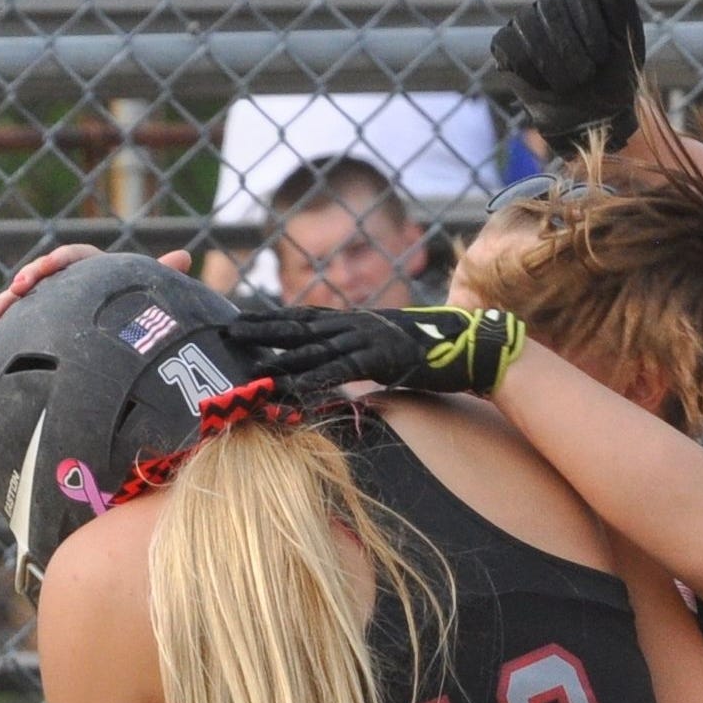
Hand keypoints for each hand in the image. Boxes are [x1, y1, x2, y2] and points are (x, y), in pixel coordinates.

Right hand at [0, 244, 193, 334]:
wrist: (131, 346)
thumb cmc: (145, 313)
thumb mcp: (150, 295)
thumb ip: (161, 275)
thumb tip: (185, 256)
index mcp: (94, 270)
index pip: (74, 257)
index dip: (58, 262)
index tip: (46, 271)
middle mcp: (69, 283)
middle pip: (42, 275)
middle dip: (25, 280)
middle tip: (15, 292)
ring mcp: (50, 302)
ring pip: (23, 297)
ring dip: (4, 304)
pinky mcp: (39, 323)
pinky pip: (16, 320)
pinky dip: (1, 325)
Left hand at [223, 305, 526, 399]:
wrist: (475, 348)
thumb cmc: (439, 353)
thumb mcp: (394, 354)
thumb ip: (368, 362)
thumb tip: (352, 382)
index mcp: (359, 320)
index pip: (306, 317)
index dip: (272, 318)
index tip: (239, 320)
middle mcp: (358, 323)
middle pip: (300, 325)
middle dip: (262, 329)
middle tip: (226, 333)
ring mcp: (370, 338)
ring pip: (315, 346)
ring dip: (279, 354)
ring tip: (249, 362)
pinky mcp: (383, 358)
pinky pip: (342, 368)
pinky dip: (315, 377)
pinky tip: (294, 385)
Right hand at [489, 0, 647, 152]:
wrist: (593, 118)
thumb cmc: (614, 76)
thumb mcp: (627, 39)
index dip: (591, 28)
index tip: (603, 56)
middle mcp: (552, 2)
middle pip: (551, 8)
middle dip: (571, 49)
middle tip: (586, 75)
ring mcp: (526, 21)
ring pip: (527, 25)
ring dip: (552, 62)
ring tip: (568, 84)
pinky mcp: (506, 44)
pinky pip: (507, 45)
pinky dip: (528, 69)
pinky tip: (543, 83)